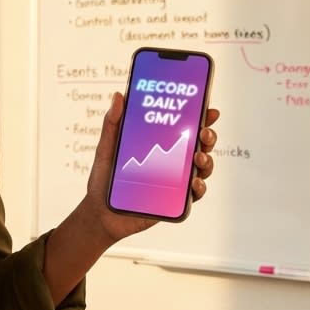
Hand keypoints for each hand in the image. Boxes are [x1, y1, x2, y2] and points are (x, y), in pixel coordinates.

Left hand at [82, 93, 220, 242]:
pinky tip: (194, 182)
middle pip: (199, 145)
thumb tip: (118, 96)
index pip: (185, 127)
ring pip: (202, 168)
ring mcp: (176, 181)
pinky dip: (199, 187)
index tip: (209, 108)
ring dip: (207, 160)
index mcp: (159, 144)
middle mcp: (172, 161)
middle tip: (204, 132)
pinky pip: (194, 194)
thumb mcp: (106, 148)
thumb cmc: (104, 180)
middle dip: (208, 136)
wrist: (100, 213)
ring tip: (198, 156)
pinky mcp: (175, 202)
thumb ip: (112, 123)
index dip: (201, 116)